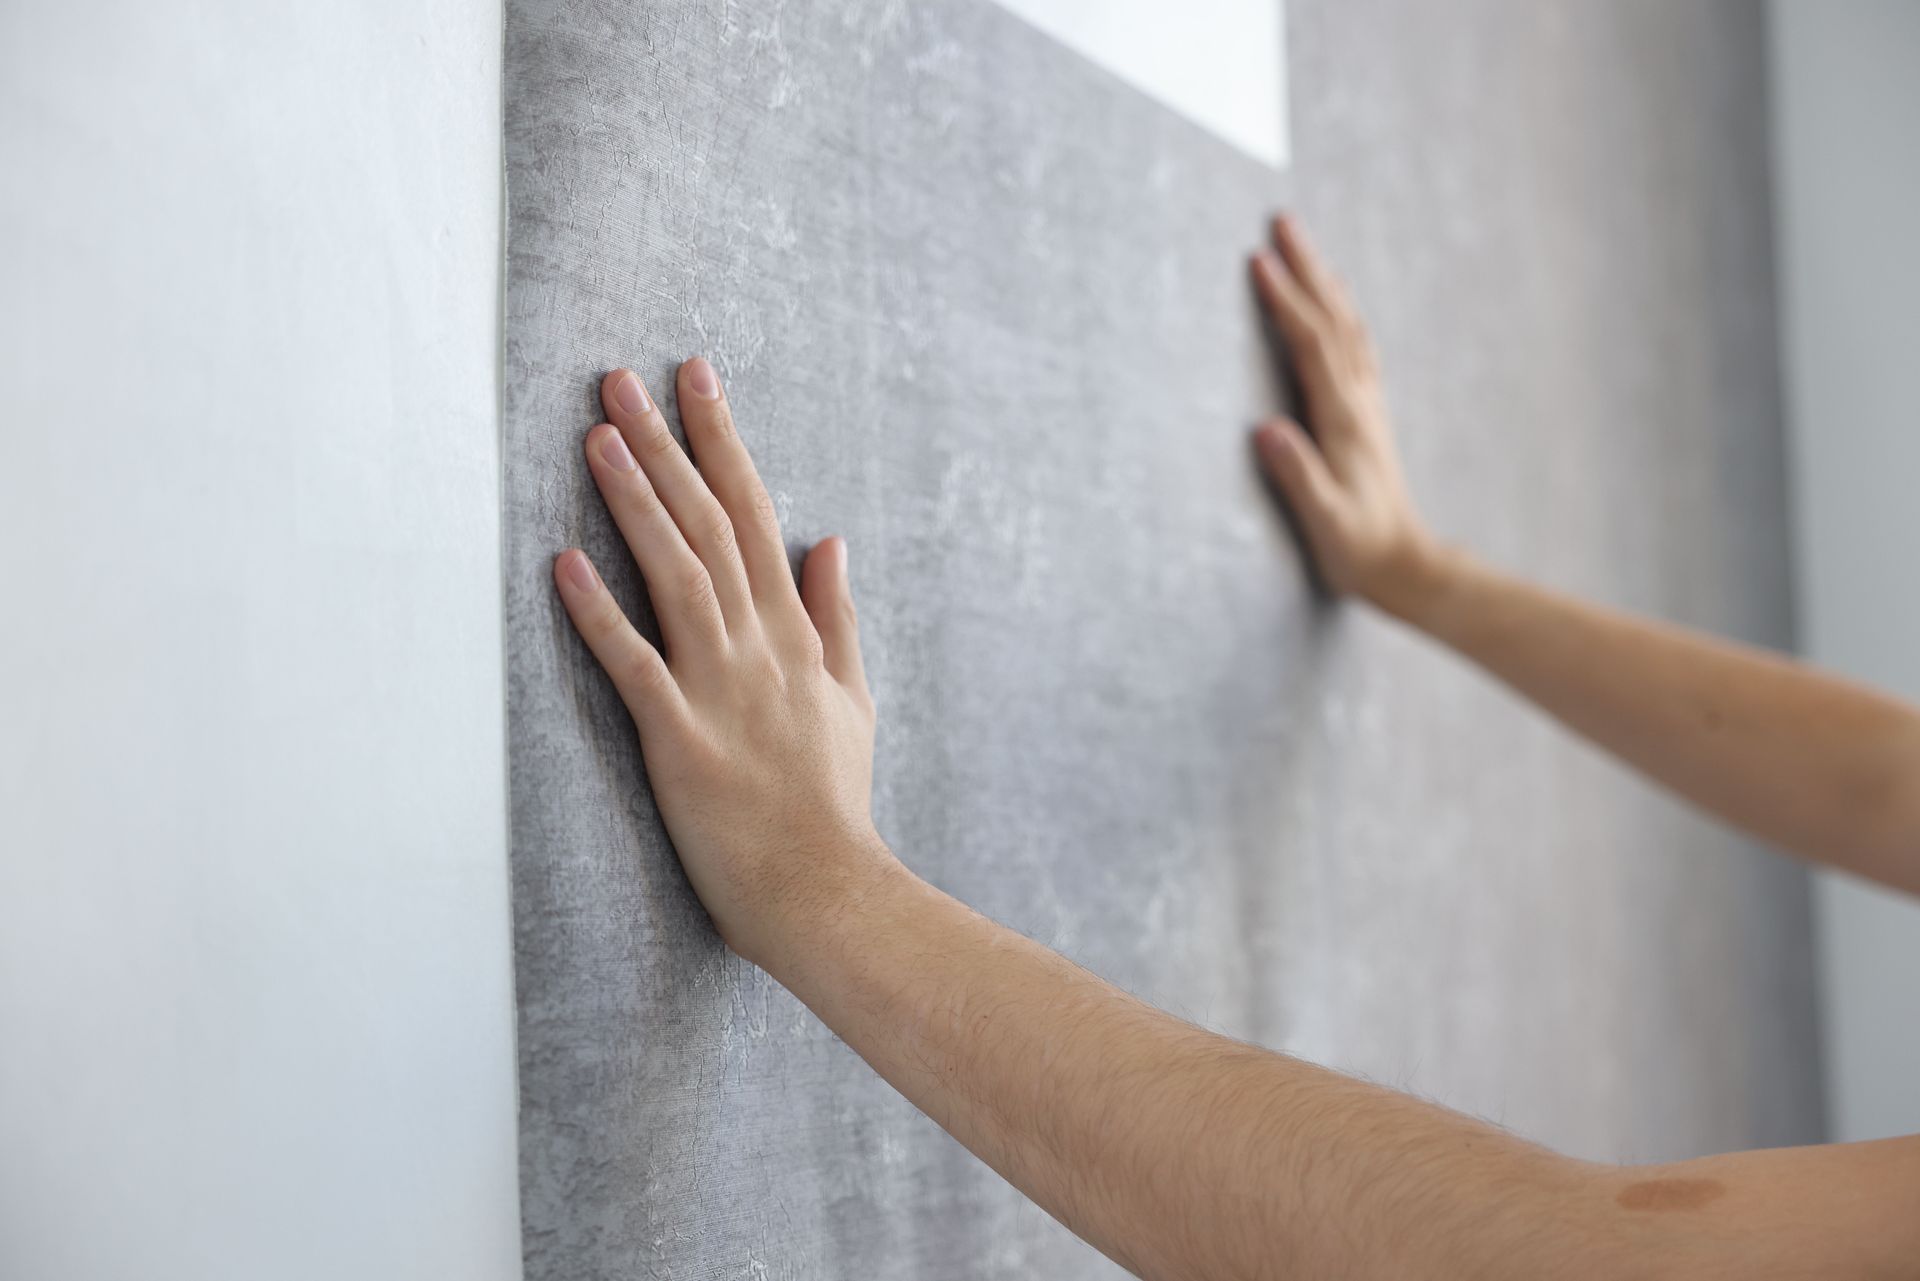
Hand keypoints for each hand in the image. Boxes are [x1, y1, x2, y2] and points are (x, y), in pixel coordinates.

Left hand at [554, 358, 895, 967]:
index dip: (723, 440)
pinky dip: (599, 613)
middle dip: (668, 445)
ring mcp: (719, 692)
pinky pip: (634, 666)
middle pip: (710, 526)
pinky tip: (563, 563)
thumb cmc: (832, 803)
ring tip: (598, 437)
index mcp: (792, 634)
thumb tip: (830, 540)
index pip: (755, 514)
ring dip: (635, 504)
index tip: (696, 375)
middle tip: (621, 378)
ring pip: (676, 576)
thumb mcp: (852, 699)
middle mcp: (757, 648)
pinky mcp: (681, 742)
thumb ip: (836, 617)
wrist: (827, 894)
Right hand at [1250, 215, 1435, 608]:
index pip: (1311, 343)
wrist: (1406, 565)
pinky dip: (1341, 312)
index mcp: (1343, 418)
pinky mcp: (1367, 415)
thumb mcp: (1325, 519)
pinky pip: (1355, 346)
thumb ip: (1298, 474)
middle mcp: (1359, 401)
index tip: (1258, 259)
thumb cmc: (1359, 548)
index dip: (1286, 299)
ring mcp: (1367, 405)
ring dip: (1324, 280)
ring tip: (1303, 243)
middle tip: (1283, 220)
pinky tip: (1336, 300)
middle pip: (1333, 318)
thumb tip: (1267, 429)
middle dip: (1307, 267)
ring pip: (1347, 325)